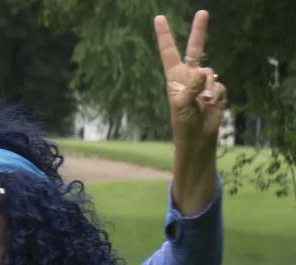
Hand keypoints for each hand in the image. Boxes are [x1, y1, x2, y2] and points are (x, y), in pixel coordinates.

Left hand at [154, 11, 226, 146]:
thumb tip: (204, 72)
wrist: (198, 137)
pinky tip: (210, 106)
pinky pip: (219, 87)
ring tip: (200, 104)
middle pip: (196, 49)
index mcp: (175, 77)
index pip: (169, 52)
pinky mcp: (217, 90)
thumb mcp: (181, 105)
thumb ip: (191, 87)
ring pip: (211, 73)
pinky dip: (215, 97)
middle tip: (202, 12)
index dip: (165, 35)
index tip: (159, 18)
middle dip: (199, 31)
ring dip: (206, 89)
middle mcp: (189, 76)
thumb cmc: (183, 122)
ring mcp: (204, 82)